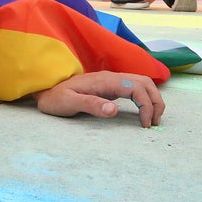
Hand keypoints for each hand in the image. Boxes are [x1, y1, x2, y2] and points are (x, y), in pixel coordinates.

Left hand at [33, 71, 164, 126]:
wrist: (45, 90)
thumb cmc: (56, 99)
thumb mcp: (69, 104)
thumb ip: (91, 105)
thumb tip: (114, 109)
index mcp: (105, 81)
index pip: (136, 88)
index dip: (146, 106)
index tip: (145, 124)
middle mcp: (111, 77)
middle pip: (145, 82)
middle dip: (156, 101)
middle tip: (154, 122)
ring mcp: (112, 80)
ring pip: (142, 82)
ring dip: (153, 98)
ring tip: (152, 118)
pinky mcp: (111, 86)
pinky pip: (135, 87)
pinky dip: (145, 97)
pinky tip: (143, 111)